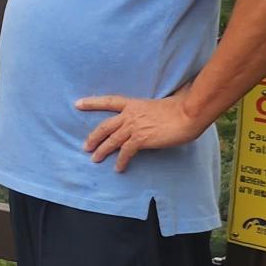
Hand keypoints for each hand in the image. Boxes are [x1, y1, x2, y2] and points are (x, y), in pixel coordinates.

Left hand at [76, 92, 206, 172]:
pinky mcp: (141, 138)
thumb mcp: (163, 102)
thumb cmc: (182, 107)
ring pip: (112, 140)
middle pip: (105, 126)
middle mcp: (130, 114)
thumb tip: (169, 97)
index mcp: (134, 104)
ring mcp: (134, 126)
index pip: (108, 101)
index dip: (92, 103)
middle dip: (94, 137)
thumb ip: (157, 105)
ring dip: (102, 150)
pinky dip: (121, 161)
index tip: (77, 104)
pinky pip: (126, 152)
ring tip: (95, 159)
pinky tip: (118, 168)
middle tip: (85, 146)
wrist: (188, 114)